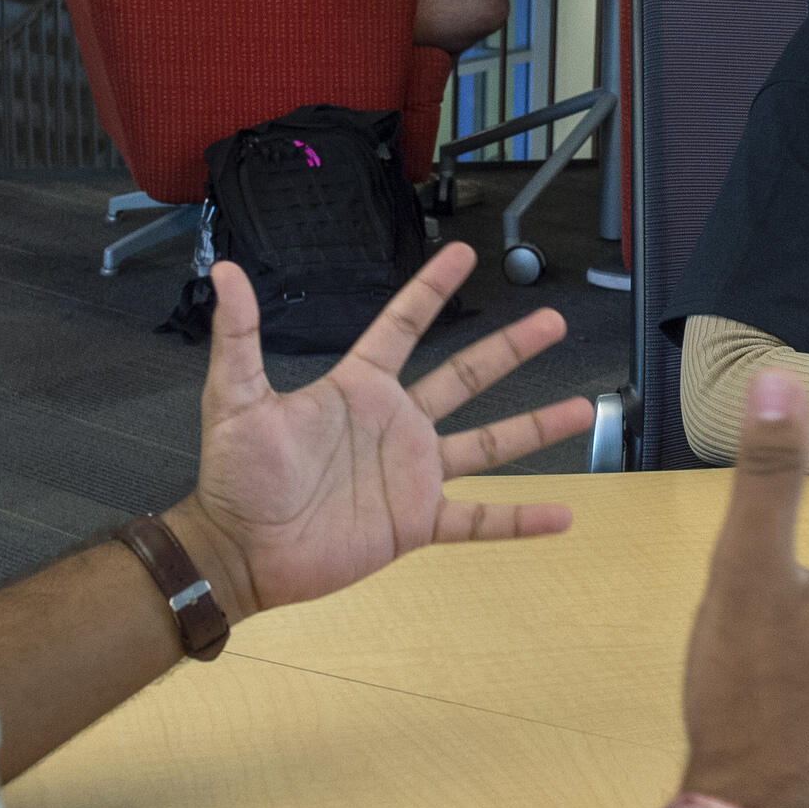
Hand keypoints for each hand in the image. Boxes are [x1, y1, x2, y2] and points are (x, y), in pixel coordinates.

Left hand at [168, 244, 591, 620]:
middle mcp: (396, 425)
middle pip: (465, 376)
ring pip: (488, 445)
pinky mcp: (417, 522)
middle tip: (551, 320)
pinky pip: (480, 519)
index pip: (402, 327)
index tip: (463, 254)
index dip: (431, 290)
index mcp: (359, 389)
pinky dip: (520, 519)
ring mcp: (412, 474)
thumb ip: (240, 336)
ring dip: (535, 428)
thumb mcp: (237, 400)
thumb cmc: (235, 477)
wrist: (240, 553)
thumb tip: (227, 271)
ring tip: (581, 409)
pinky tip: (561, 516)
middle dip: (510, 348)